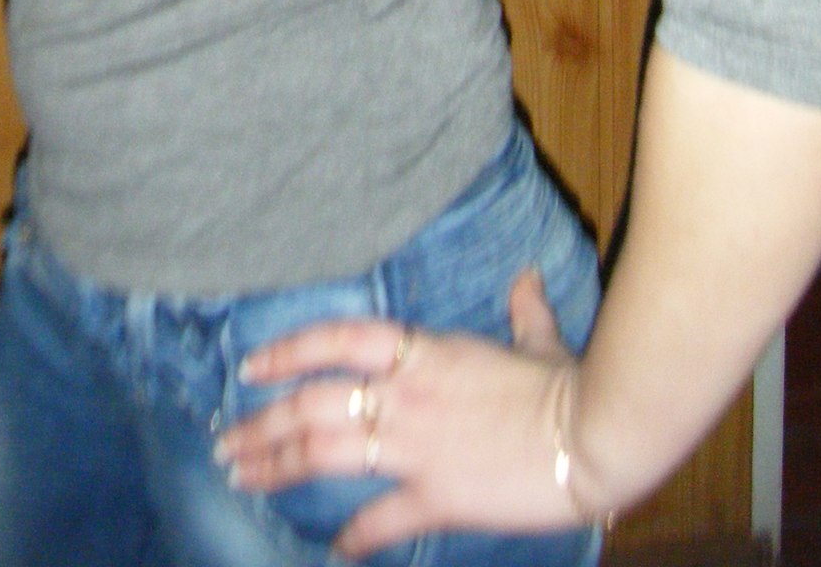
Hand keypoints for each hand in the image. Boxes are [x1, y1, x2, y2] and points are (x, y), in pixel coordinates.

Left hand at [214, 269, 593, 558]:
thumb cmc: (567, 382)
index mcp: (422, 351)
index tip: (249, 366)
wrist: (594, 433)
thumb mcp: (539, 340)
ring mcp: (416, 446)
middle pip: (312, 403)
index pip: (335, 339)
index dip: (287, 350)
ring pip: (325, 453)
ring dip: (277, 465)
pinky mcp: (438, 496)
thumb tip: (527, 279)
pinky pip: (382, 519)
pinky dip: (355, 539)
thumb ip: (524, 312)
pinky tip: (333, 552)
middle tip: (226, 443)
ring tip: (241, 478)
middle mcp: (405, 394)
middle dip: (262, 424)